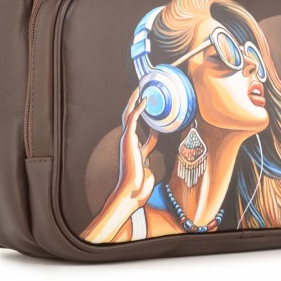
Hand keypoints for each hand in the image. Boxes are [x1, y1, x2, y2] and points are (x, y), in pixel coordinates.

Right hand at [115, 87, 158, 209]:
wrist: (131, 192)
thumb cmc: (139, 186)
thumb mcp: (149, 169)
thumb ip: (150, 159)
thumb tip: (154, 149)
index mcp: (135, 149)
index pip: (141, 130)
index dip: (147, 119)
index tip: (153, 110)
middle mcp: (129, 142)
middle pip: (130, 117)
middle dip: (135, 104)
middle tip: (141, 90)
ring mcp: (127, 140)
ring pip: (128, 115)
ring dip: (134, 101)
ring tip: (140, 88)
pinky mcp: (127, 139)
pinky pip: (132, 120)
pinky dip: (138, 109)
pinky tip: (145, 100)